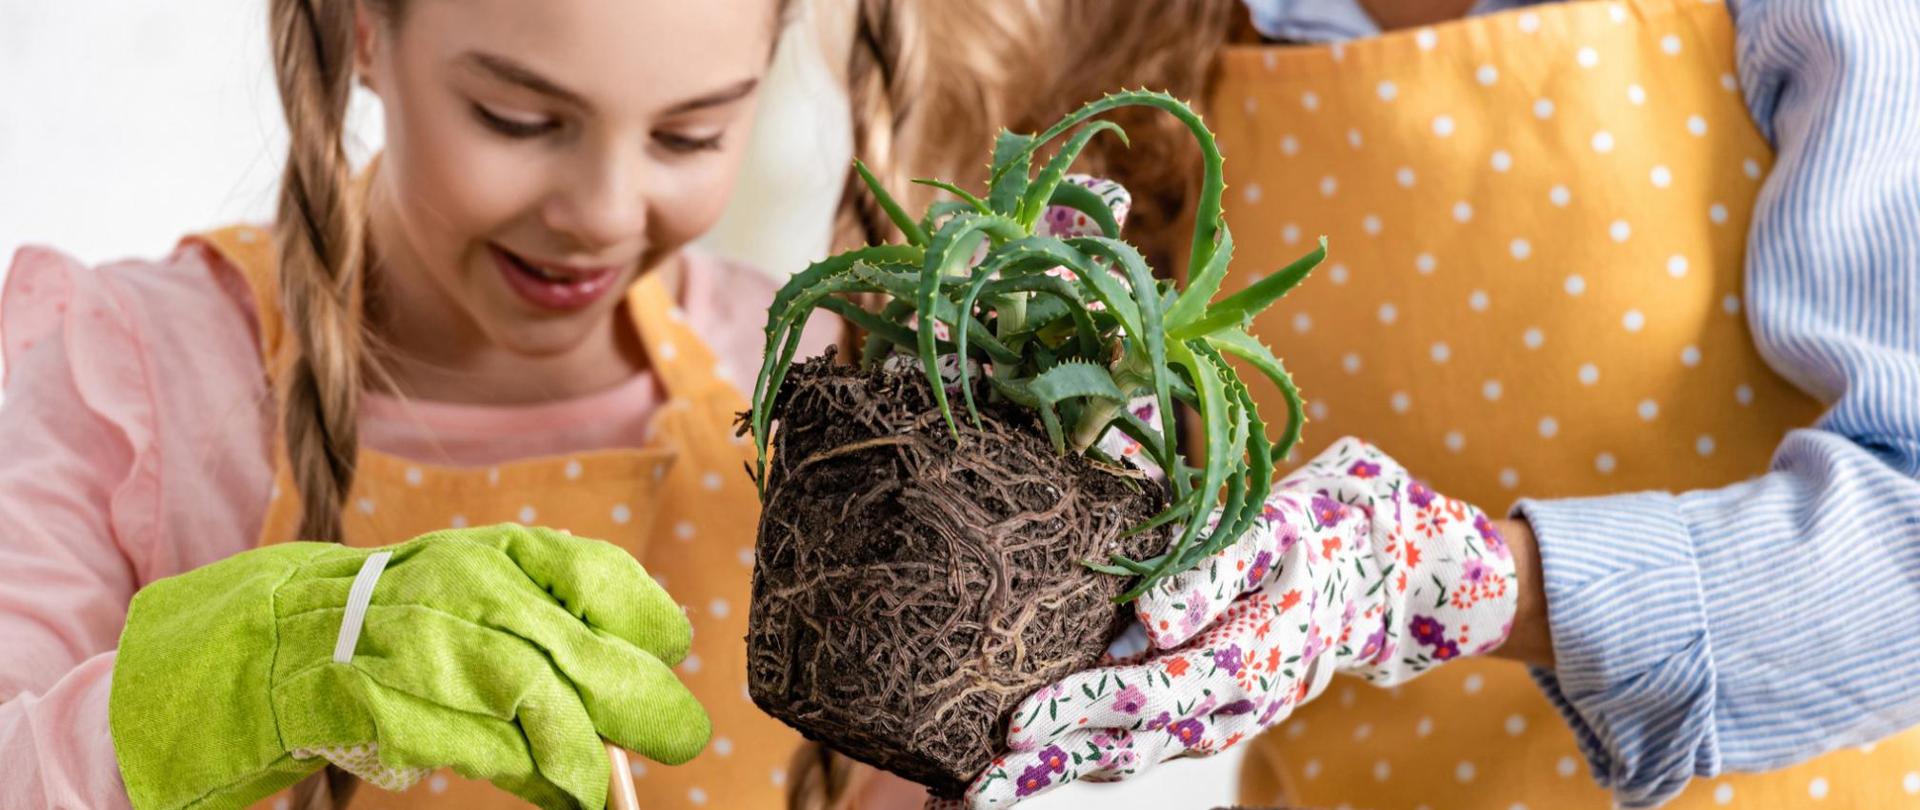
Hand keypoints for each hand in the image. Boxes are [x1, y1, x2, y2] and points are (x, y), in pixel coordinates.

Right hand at [109, 524, 707, 809]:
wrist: (268, 643)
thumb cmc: (396, 622)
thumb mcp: (477, 593)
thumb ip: (552, 623)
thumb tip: (644, 671)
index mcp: (491, 553)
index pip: (592, 572)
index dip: (644, 616)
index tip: (671, 647)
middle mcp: (459, 589)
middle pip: (575, 650)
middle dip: (640, 701)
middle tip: (684, 737)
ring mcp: (418, 645)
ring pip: (530, 700)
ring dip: (582, 755)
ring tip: (606, 791)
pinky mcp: (380, 704)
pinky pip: (475, 746)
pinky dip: (527, 776)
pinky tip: (557, 794)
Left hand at [959, 438, 1518, 806]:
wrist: (1371, 576)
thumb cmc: (1309, 536)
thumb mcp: (1271, 533)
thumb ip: (1209, 572)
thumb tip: (1144, 619)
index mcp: (1248, 659)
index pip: (1150, 693)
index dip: (1080, 709)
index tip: (1014, 721)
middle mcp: (1231, 706)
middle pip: (1128, 745)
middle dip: (1047, 765)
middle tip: (970, 785)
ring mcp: (1221, 721)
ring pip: (1130, 756)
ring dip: (1057, 773)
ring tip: (980, 789)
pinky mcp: (1209, 719)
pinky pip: (1140, 747)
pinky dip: (1084, 757)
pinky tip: (1033, 761)